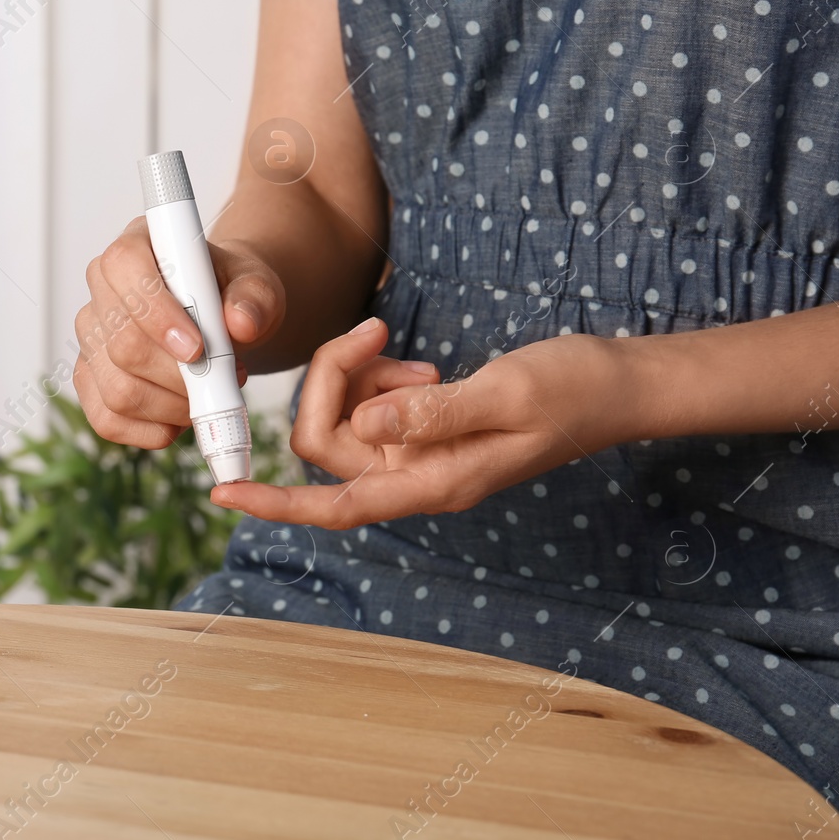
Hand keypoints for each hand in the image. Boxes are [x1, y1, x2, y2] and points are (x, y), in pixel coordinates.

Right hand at [74, 219, 284, 448]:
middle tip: (224, 378)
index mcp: (135, 246)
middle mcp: (102, 289)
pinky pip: (107, 420)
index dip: (156, 313)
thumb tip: (241, 323)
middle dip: (180, 376)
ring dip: (173, 407)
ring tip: (209, 395)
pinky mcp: (90, 378)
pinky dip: (152, 431)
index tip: (197, 348)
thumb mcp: (256, 285)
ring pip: (117, 390)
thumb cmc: (232, 292)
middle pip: (122, 344)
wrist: (224, 314)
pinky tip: (181, 417)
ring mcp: (91, 336)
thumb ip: (254, 298)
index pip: (124, 269)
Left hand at [211, 320, 633, 526]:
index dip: (277, 504)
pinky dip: (378, 377)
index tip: (224, 495)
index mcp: (432, 485)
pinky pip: (369, 404)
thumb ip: (431, 413)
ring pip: (342, 417)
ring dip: (358, 376)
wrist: (614, 384)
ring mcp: (416, 453)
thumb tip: (363, 423)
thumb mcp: (504, 394)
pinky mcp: (421, 429)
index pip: (335, 505)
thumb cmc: (572, 391)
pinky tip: (420, 368)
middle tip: (373, 333)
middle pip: (324, 441)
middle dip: (331, 382)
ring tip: (413, 359)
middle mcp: (414, 477)